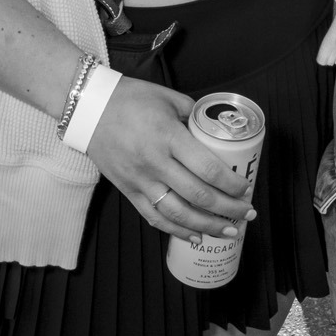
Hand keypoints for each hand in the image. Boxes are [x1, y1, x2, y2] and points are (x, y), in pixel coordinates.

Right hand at [85, 76, 255, 240]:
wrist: (88, 108)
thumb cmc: (130, 98)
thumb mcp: (169, 98)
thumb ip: (193, 116)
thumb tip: (214, 131)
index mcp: (169, 136)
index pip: (207, 168)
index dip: (231, 183)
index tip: (246, 187)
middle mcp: (155, 162)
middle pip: (198, 195)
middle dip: (227, 209)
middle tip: (247, 214)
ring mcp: (140, 180)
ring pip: (178, 213)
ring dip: (207, 226)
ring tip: (228, 232)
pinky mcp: (127, 190)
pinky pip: (154, 216)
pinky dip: (175, 230)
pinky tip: (194, 236)